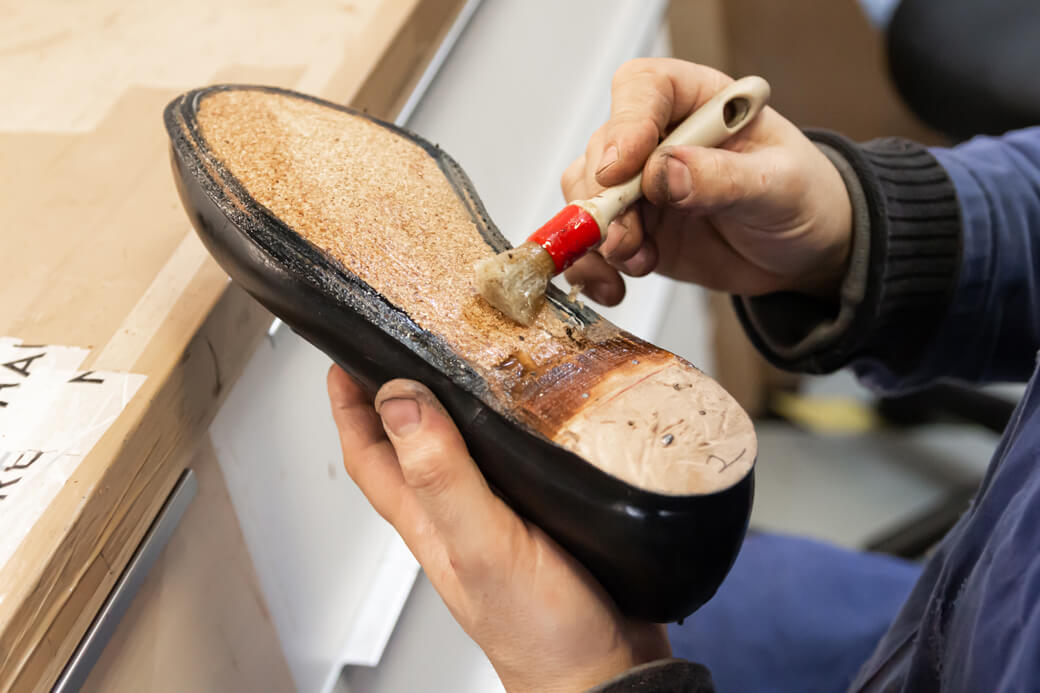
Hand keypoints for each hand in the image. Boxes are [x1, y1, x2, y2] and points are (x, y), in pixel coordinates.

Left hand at [327, 366, 669, 691]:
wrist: (605, 676)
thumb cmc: (541, 634)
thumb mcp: (483, 545)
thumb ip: (442, 477)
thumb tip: (401, 404)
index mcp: (429, 522)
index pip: (369, 455)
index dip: (350, 404)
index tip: (344, 356)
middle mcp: (456, 518)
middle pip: (408, 448)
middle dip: (395, 396)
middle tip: (402, 344)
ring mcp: (497, 520)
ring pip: (459, 452)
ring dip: (453, 407)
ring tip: (463, 363)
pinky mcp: (541, 520)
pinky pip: (511, 463)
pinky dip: (510, 431)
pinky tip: (533, 416)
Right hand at [562, 58, 852, 304]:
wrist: (803, 253)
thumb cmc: (802, 200)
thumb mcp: (779, 186)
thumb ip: (723, 178)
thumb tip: (664, 171)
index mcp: (698, 103)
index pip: (643, 90)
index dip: (625, 124)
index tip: (622, 168)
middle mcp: (658, 139)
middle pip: (601, 151)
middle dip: (604, 200)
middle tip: (625, 238)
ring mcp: (639, 186)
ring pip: (585, 199)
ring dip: (598, 238)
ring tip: (637, 262)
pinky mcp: (632, 228)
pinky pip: (591, 244)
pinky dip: (592, 268)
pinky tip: (616, 286)